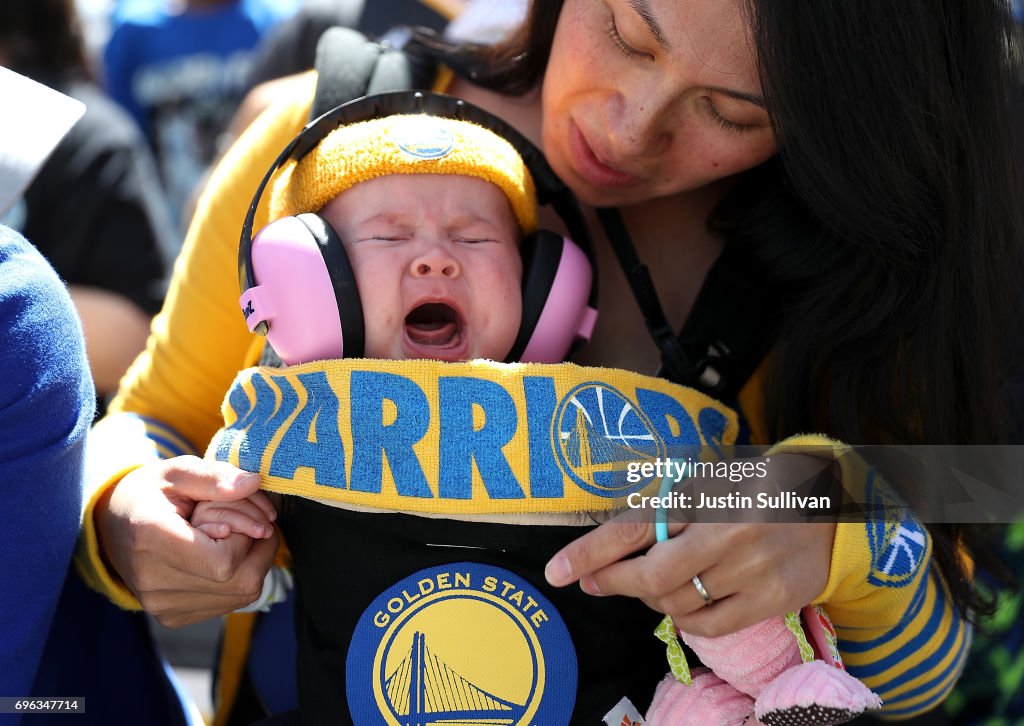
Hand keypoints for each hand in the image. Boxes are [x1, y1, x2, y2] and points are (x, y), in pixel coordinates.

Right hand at [95, 455, 278, 626]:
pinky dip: (240, 577)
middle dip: (260, 546)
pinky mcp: (172, 617)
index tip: (238, 511)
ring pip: (243, 593)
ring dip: (255, 561)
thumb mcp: (177, 471)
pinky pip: (230, 602)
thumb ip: (215, 477)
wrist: (113, 528)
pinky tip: (223, 554)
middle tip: (253, 520)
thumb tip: (254, 483)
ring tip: (237, 535)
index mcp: (150, 538)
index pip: (223, 560)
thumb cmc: (150, 494)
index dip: (244, 533)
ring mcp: (162, 605)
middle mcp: (153, 581)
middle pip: (241, 580)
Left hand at [545, 513, 834, 638]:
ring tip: (654, 583)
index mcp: (705, 496)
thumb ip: (664, 511)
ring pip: (676, 603)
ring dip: (651, 599)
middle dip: (614, 583)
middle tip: (595, 582)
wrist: (825, 506)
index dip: (591, 552)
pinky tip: (683, 603)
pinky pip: (709, 625)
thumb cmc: (751, 492)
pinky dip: (684, 620)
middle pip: (651, 576)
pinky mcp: (770, 599)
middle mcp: (725, 533)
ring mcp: (750, 570)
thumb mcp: (706, 484)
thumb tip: (609, 549)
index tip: (557, 572)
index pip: (635, 528)